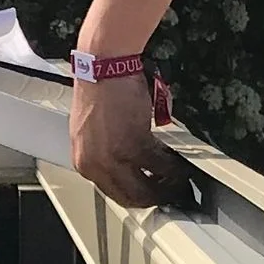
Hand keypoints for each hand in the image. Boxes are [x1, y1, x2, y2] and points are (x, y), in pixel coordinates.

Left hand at [69, 70, 192, 209]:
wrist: (103, 65)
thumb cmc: (100, 88)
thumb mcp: (94, 132)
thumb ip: (107, 155)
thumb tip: (133, 169)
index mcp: (83, 162)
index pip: (112, 193)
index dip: (137, 196)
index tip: (152, 194)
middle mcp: (95, 165)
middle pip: (130, 197)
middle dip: (154, 198)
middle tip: (171, 193)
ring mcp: (115, 157)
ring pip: (147, 187)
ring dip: (167, 186)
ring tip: (179, 180)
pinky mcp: (135, 144)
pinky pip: (160, 166)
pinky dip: (174, 169)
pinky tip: (180, 166)